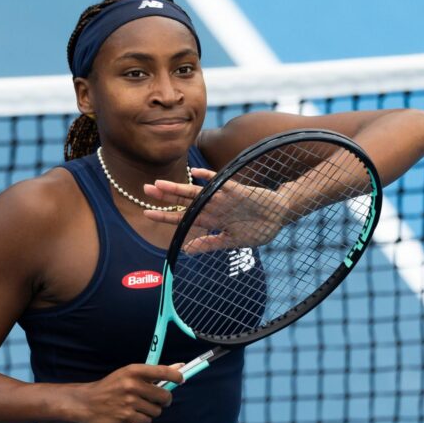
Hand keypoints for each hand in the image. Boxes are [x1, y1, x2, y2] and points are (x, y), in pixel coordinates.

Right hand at [72, 363, 183, 422]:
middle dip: (164, 400)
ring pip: (156, 411)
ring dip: (150, 411)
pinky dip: (141, 420)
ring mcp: (129, 402)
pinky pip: (146, 421)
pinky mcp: (126, 418)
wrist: (86, 402)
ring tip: (137, 407)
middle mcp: (132, 385)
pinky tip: (130, 415)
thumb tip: (178, 367)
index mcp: (133, 371)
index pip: (162, 371)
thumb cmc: (110, 387)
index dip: (176, 376)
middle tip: (156, 400)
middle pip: (164, 396)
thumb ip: (152, 373)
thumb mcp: (127, 374)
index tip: (181, 379)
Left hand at [144, 168, 291, 253]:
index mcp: (211, 220)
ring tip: (160, 183)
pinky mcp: (237, 190)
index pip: (183, 217)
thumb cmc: (256, 228)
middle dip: (165, 196)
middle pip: (184, 200)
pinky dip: (210, 177)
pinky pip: (221, 182)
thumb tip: (186, 250)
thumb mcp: (231, 241)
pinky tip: (197, 172)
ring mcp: (223, 198)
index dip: (165, 215)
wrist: (279, 215)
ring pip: (196, 191)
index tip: (146, 213)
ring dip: (178, 188)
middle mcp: (212, 207)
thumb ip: (210, 243)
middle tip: (144, 189)